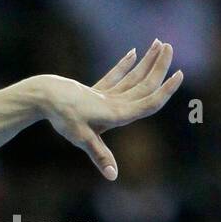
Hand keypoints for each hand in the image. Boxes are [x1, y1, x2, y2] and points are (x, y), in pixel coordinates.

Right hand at [37, 38, 182, 180]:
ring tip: (159, 44)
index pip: (149, 104)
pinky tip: (134, 53)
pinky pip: (114, 78)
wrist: (41, 98)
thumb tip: (112, 177)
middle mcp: (112, 111)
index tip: (179, 73)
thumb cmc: (61, 114)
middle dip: (158, 67)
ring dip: (146, 63)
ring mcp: (102, 103)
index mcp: (115, 117)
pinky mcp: (91, 95)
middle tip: (168, 46)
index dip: (166, 91)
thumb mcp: (82, 134)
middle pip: (144, 88)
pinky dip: (124, 66)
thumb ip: (99, 155)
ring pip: (132, 81)